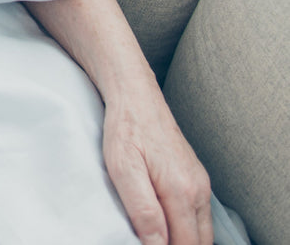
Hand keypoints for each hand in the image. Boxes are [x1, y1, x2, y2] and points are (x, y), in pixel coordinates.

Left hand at [102, 93, 211, 244]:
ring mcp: (200, 183)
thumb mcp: (123, 168)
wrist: (135, 95)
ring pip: (202, 231)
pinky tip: (166, 223)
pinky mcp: (196, 177)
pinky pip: (199, 215)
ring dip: (184, 240)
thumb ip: (143, 210)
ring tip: (156, 235)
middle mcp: (198, 190)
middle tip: (149, 241)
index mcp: (182, 191)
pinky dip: (187, 227)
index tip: (146, 244)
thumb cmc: (125, 128)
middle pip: (199, 242)